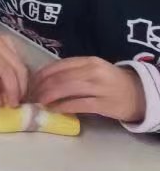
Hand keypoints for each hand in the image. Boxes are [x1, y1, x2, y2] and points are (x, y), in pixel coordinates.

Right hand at [0, 29, 28, 107]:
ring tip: (9, 104)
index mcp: (5, 43)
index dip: (25, 84)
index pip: (21, 65)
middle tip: (17, 103)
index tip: (23, 97)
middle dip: (20, 90)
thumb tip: (11, 92)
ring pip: (6, 73)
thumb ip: (1, 68)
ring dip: (11, 92)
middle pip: (17, 69)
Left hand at [31, 57, 145, 123]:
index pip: (58, 65)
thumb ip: (72, 71)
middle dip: (42, 87)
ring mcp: (99, 87)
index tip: (31, 82)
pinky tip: (54, 109)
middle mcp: (93, 72)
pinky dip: (63, 106)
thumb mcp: (93, 70)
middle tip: (32, 95)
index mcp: (88, 61)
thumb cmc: (110, 82)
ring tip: (40, 102)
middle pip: (60, 78)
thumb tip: (44, 79)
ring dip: (49, 96)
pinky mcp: (104, 104)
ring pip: (67, 89)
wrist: (139, 94)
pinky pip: (78, 104)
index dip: (42, 74)